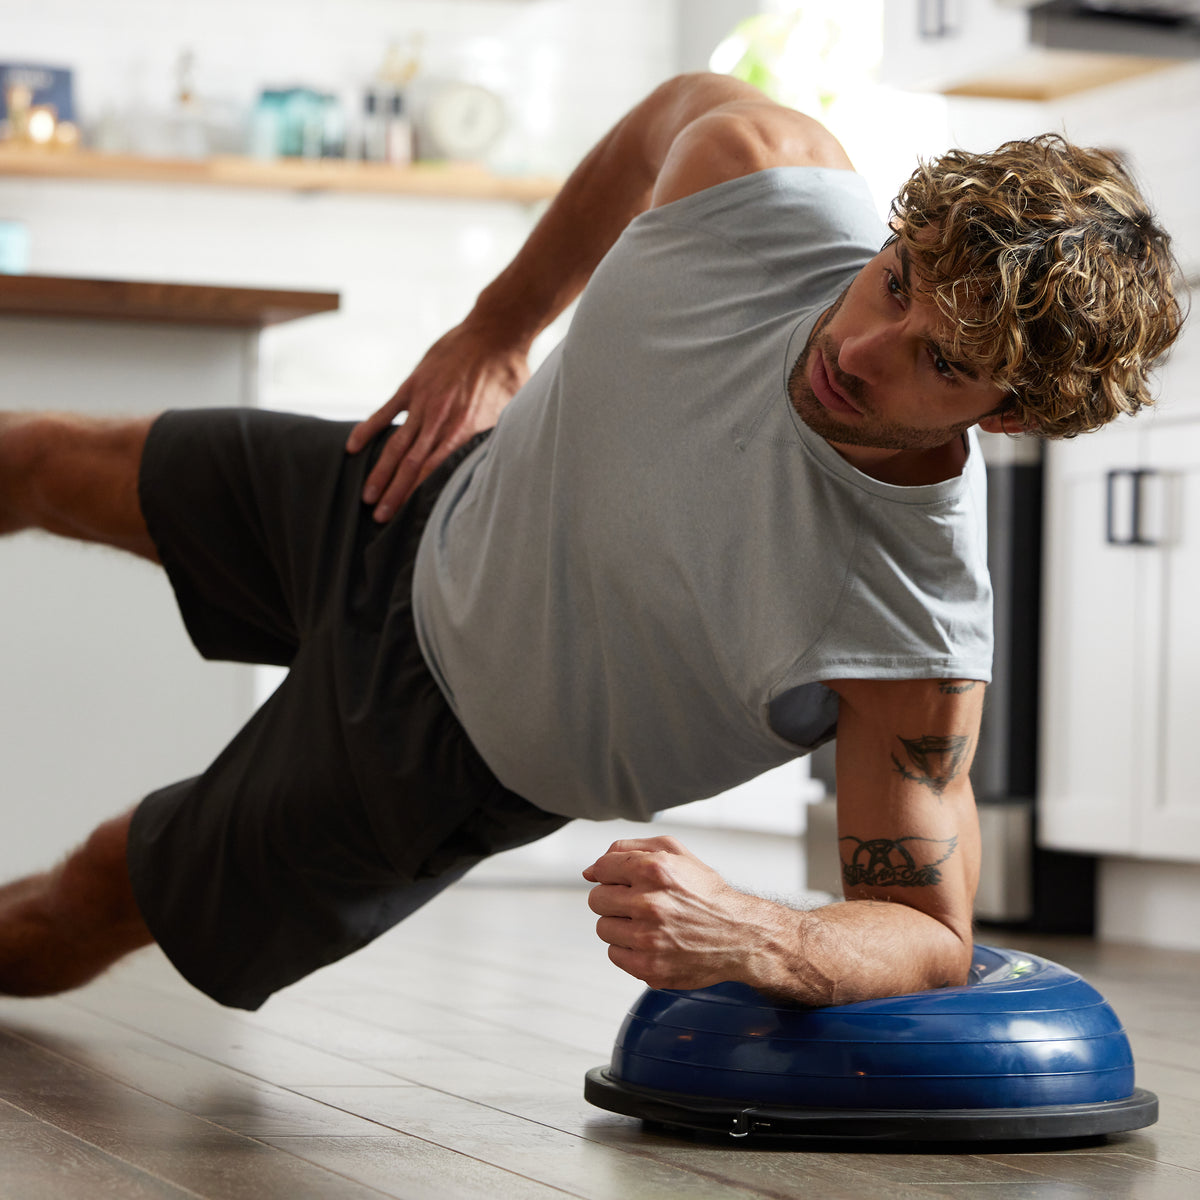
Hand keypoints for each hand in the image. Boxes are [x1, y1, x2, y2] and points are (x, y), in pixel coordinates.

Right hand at [345, 321, 529, 521]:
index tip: (408, 517)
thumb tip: (491, 468)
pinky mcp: (412, 385)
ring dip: (380, 472)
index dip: (418, 495)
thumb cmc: (509, 374)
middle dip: (394, 494)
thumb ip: (493, 440)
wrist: (495, 332)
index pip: (434, 471)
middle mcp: (439, 420)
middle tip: (379, 519)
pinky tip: (352, 447)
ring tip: (367, 496)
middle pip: (410, 465)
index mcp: (463, 430)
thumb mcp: (510, 414)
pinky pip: (385, 412)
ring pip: (395, 444)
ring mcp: (422, 402)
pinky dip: (368, 430)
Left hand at [582, 836, 787, 990]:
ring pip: (603, 928)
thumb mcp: (675, 853)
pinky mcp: (649, 968)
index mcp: (654, 869)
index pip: (601, 868)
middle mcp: (650, 903)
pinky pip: (614, 954)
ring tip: (647, 924)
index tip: (624, 882)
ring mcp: (649, 939)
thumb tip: (591, 869)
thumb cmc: (707, 894)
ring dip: (620, 925)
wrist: (740, 935)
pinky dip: (628, 948)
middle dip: (614, 900)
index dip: (612, 875)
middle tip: (639, 904)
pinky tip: (650, 941)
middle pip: (596, 899)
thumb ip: (628, 849)